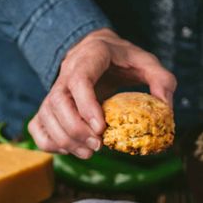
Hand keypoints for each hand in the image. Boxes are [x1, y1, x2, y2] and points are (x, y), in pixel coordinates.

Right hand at [29, 28, 176, 157]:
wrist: (96, 49)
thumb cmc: (124, 59)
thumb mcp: (147, 62)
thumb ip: (162, 81)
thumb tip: (165, 109)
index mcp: (91, 56)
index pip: (79, 79)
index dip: (86, 105)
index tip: (101, 128)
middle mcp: (66, 72)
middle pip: (57, 102)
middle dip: (76, 129)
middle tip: (98, 146)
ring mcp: (54, 90)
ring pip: (45, 116)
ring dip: (64, 140)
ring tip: (89, 153)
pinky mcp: (49, 106)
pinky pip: (37, 127)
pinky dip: (50, 143)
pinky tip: (72, 150)